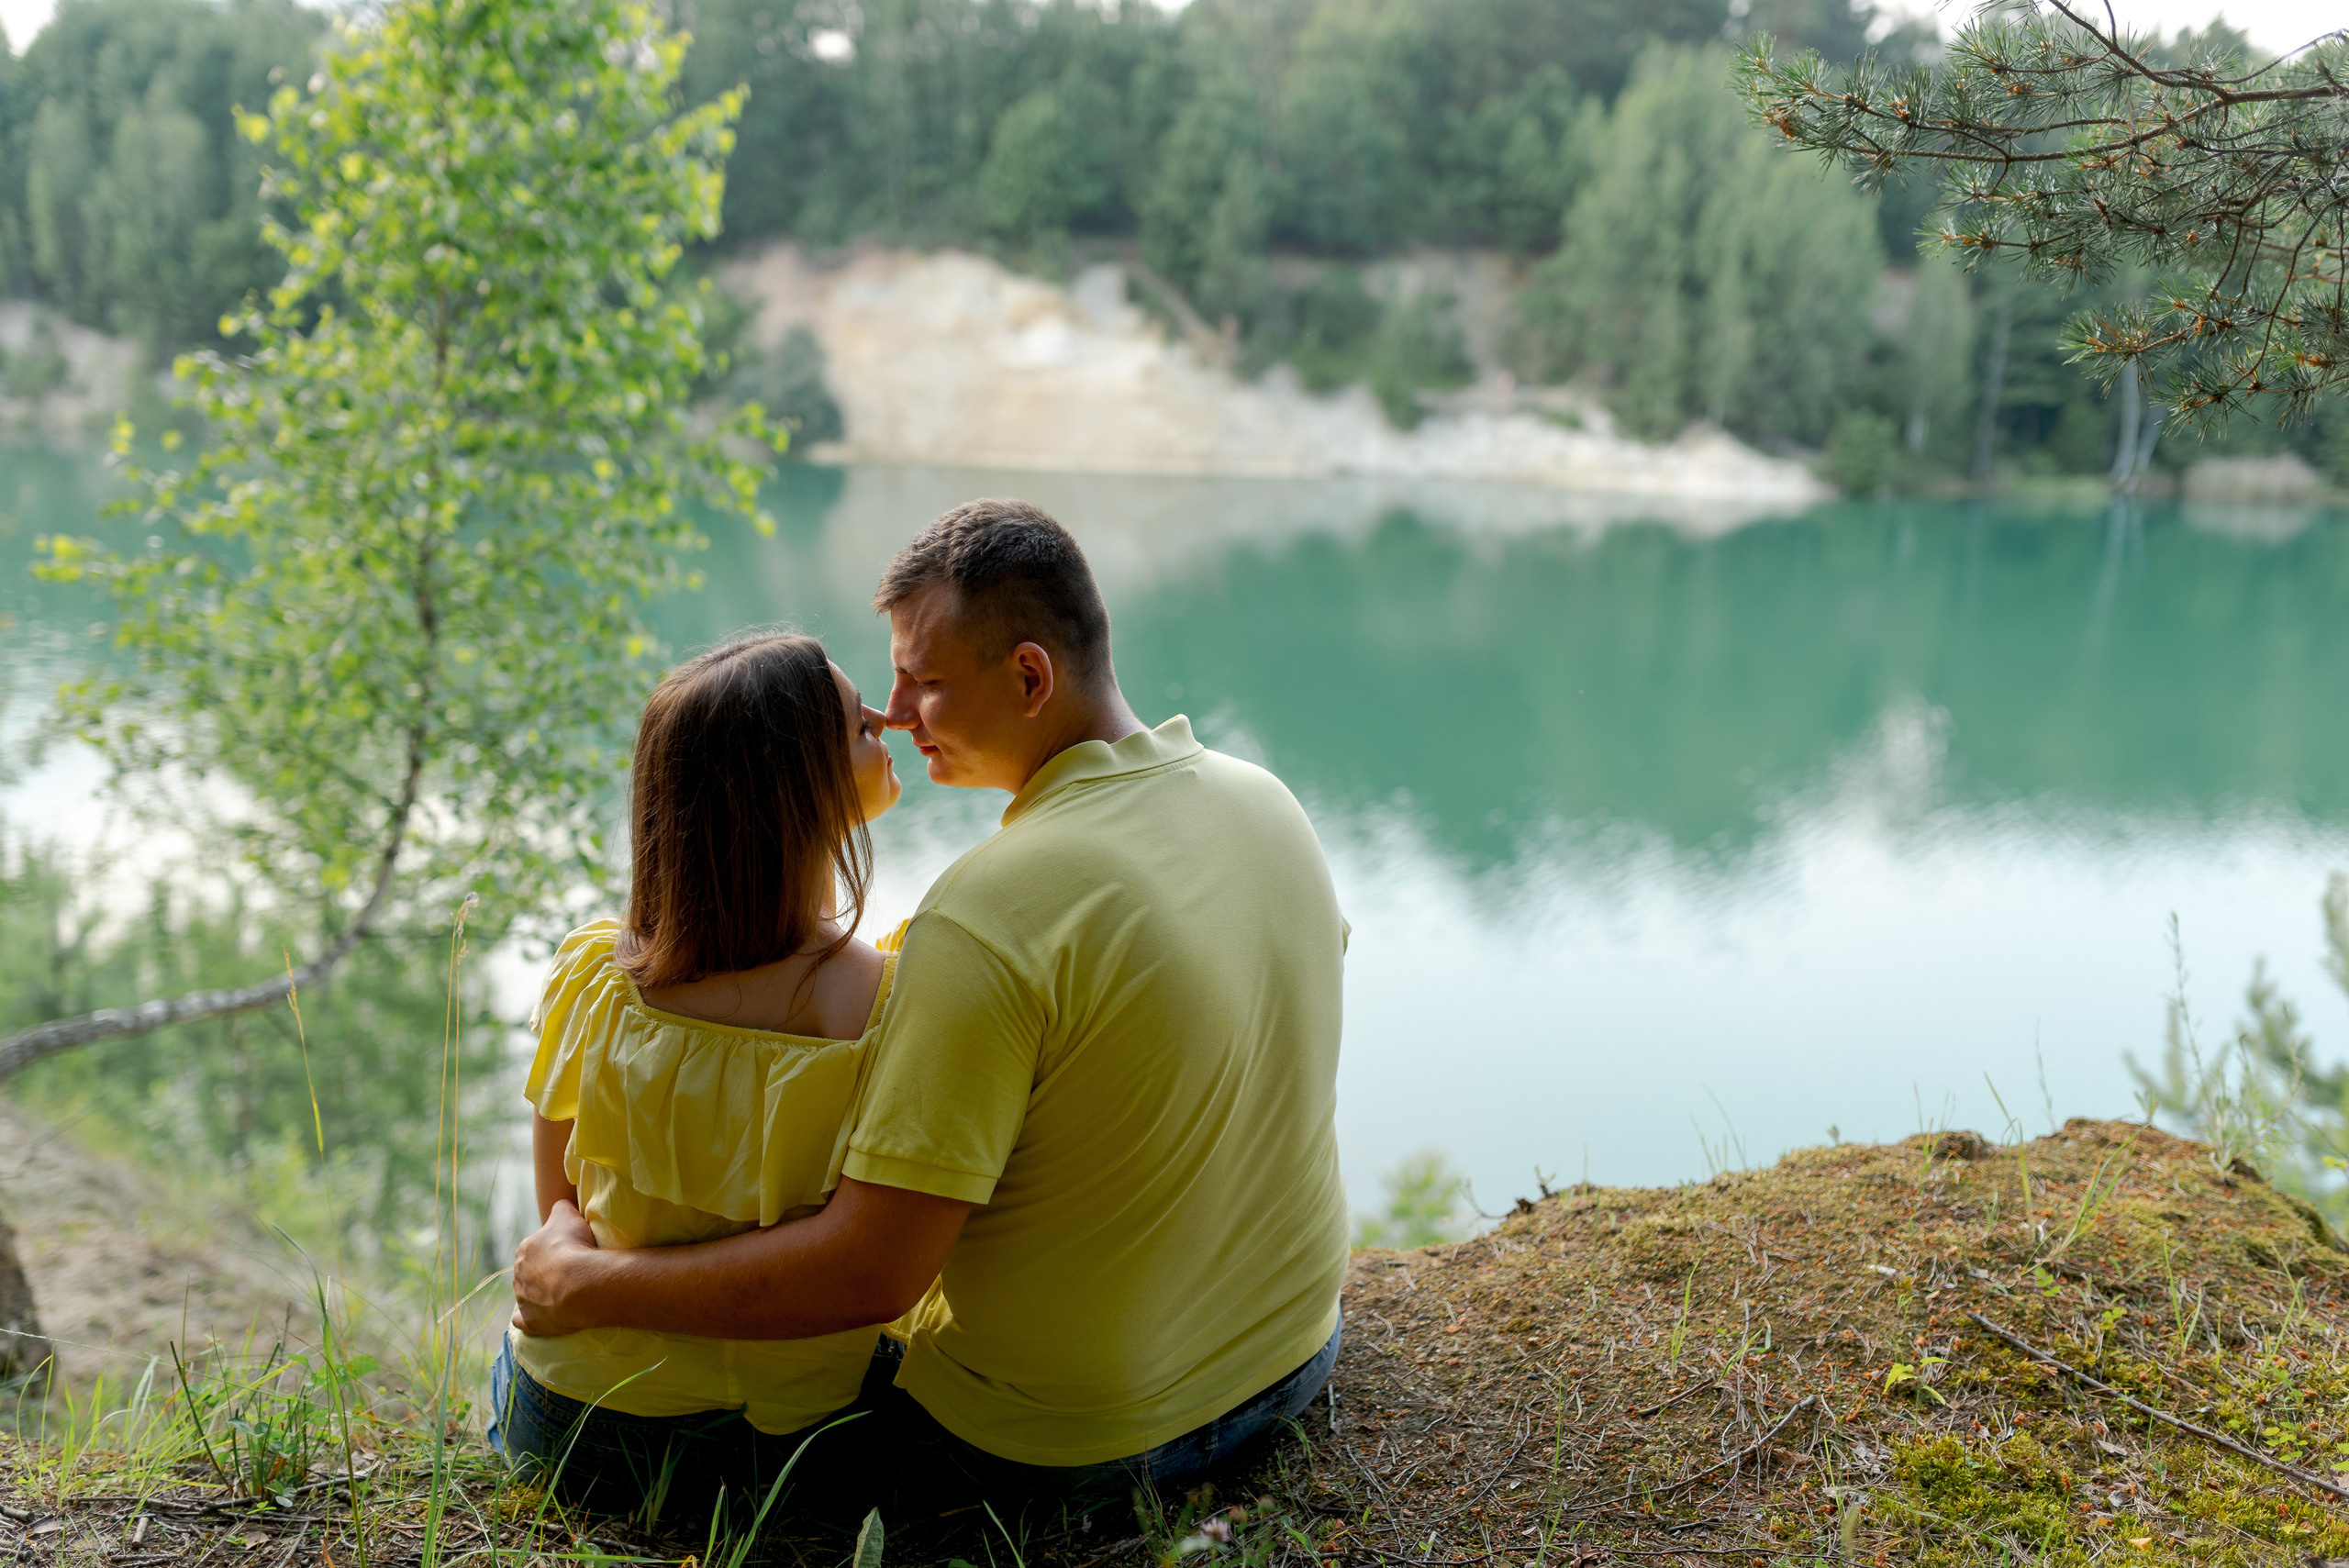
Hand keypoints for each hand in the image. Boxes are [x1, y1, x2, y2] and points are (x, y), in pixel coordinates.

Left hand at [511, 1199, 601, 1336]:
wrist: (579, 1283)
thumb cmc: (573, 1246)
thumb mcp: (568, 1215)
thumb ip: (560, 1208)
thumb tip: (560, 1207)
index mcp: (525, 1249)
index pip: (535, 1248)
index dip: (552, 1250)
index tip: (568, 1253)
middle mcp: (518, 1274)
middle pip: (530, 1272)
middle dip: (545, 1272)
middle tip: (569, 1273)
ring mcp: (522, 1299)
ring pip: (527, 1295)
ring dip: (541, 1294)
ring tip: (564, 1294)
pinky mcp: (530, 1321)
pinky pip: (523, 1321)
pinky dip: (528, 1319)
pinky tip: (541, 1316)